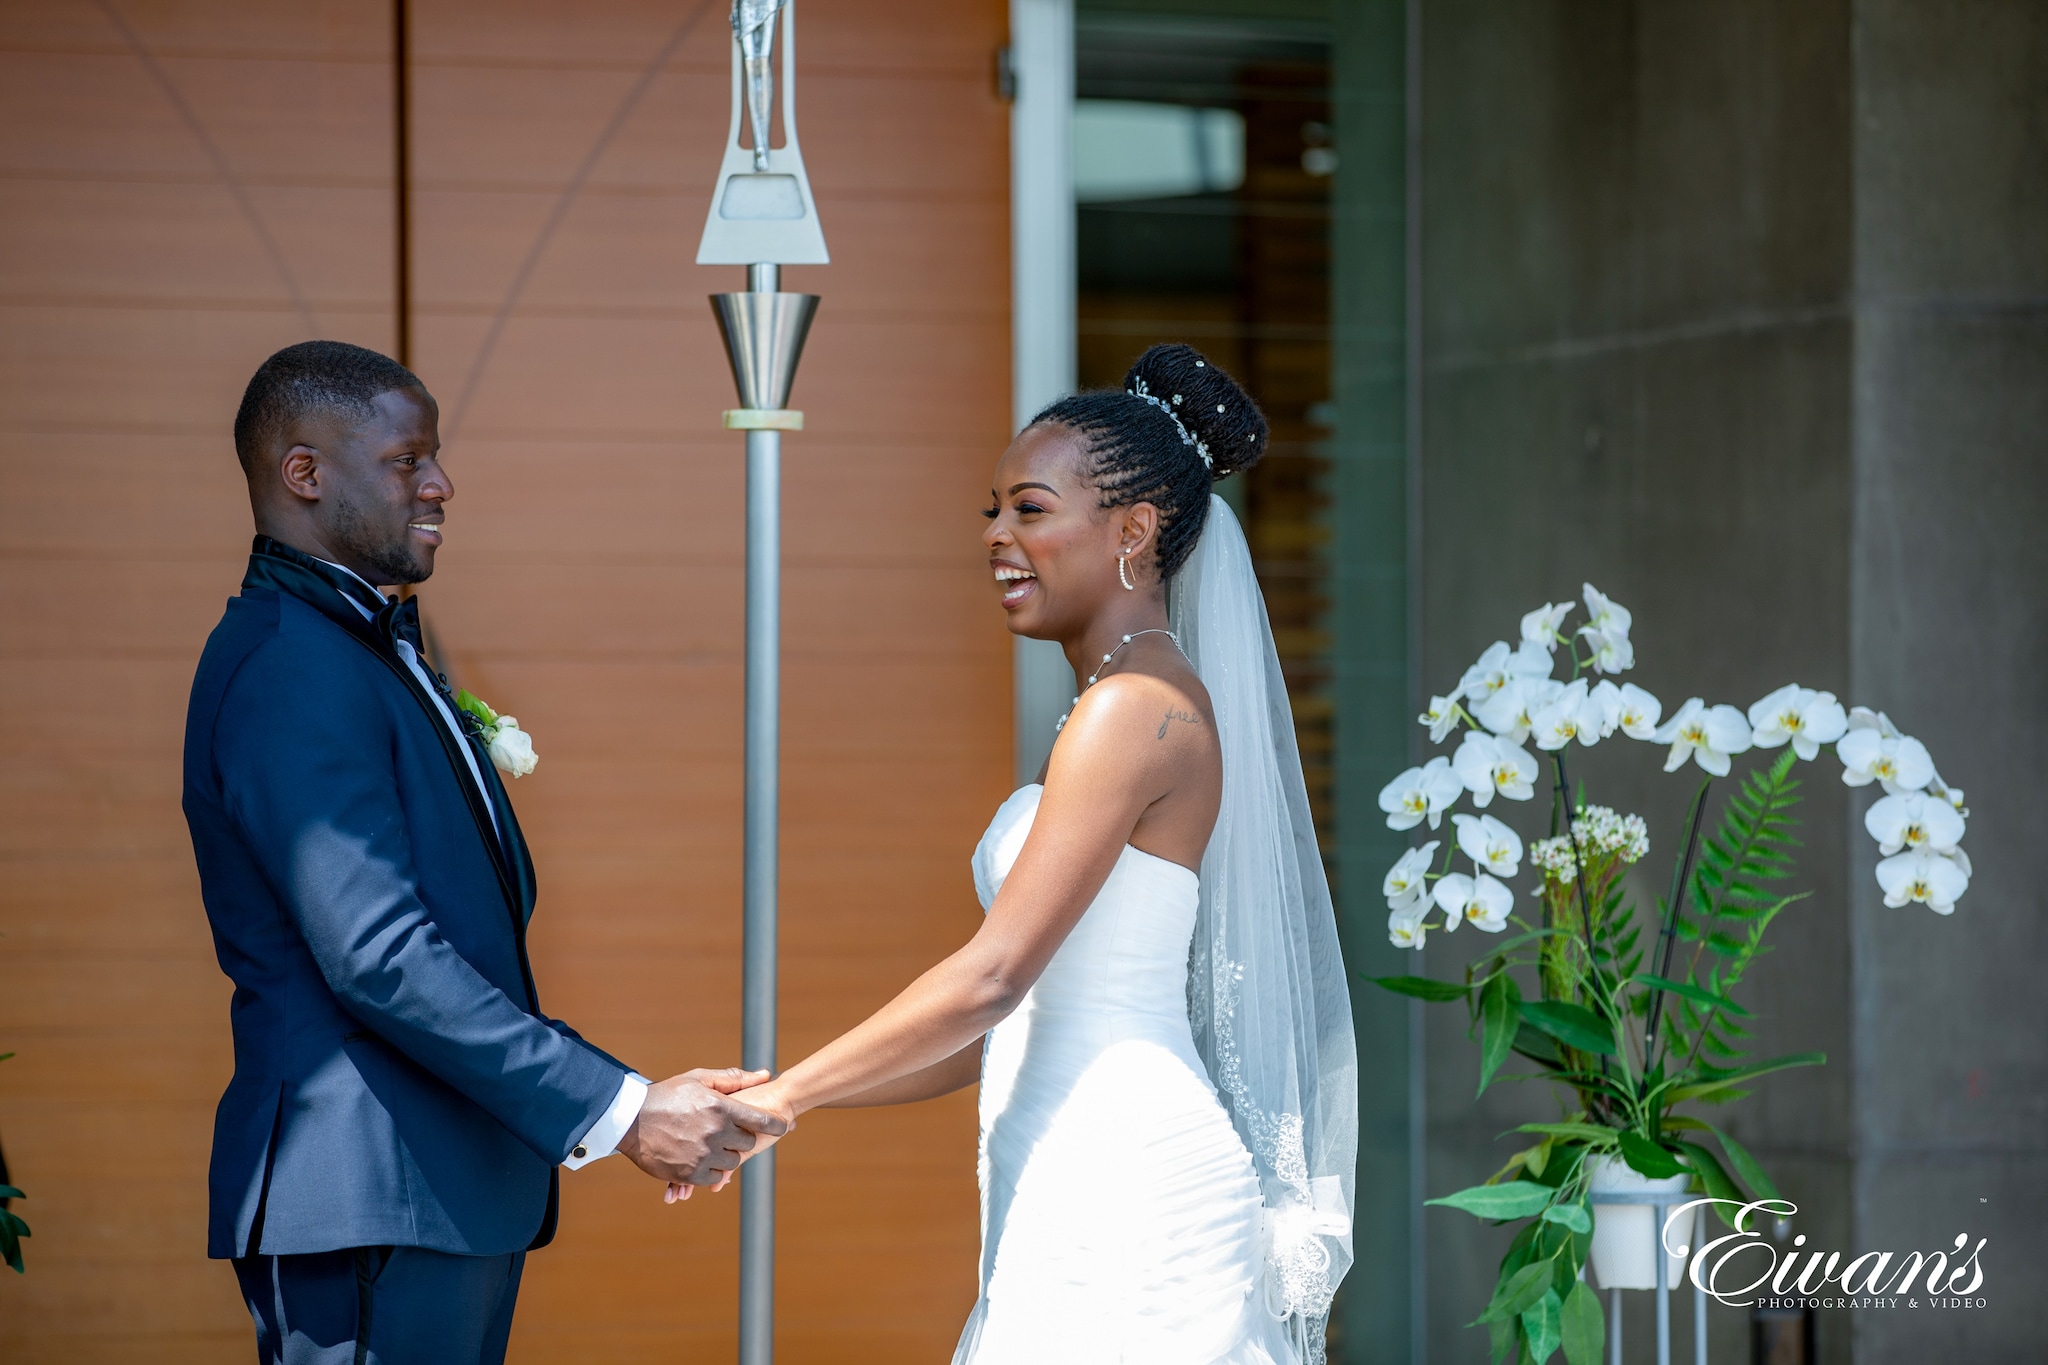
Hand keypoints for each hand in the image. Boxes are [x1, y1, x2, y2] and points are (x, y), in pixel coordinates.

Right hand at [665, 1080, 796, 1202]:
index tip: (782, 1127)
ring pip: (732, 1163)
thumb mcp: (699, 1079)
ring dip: (726, 1156)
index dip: (775, 1125)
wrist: (630, 1120)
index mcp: (720, 1108)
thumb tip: (765, 1074)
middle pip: (747, 1143)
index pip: (761, 1121)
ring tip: (712, 1146)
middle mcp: (715, 1133)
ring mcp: (703, 1155)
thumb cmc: (667, 1096)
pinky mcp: (689, 1174)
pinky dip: (713, 1172)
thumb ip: (734, 1079)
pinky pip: (715, 1179)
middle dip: (741, 1138)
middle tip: (729, 1133)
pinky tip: (703, 1160)